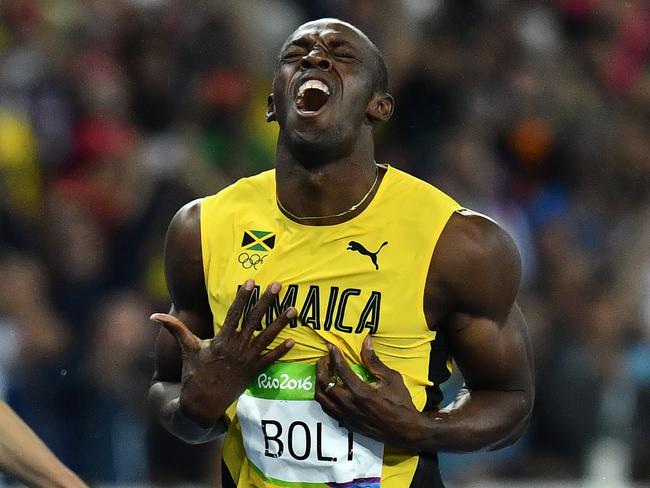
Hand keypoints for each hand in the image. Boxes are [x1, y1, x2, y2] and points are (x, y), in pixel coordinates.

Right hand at [151, 280, 295, 427]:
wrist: (202, 405)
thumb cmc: (194, 374)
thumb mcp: (186, 350)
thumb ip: (174, 329)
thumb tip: (153, 315)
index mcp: (221, 341)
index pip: (234, 314)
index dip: (243, 297)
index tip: (251, 281)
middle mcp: (237, 348)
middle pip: (255, 320)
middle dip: (267, 302)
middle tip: (278, 286)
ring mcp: (247, 360)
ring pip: (268, 337)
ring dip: (281, 323)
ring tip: (294, 309)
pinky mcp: (254, 372)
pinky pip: (271, 359)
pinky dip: (282, 351)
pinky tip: (293, 340)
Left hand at [315, 336, 420, 450]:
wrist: (405, 431)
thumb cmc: (400, 403)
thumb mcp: (391, 379)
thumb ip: (374, 361)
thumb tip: (366, 342)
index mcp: (360, 392)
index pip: (340, 369)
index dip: (334, 355)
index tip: (331, 346)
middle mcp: (349, 405)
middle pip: (324, 384)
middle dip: (321, 367)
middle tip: (325, 358)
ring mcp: (345, 416)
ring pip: (322, 398)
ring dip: (320, 382)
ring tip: (324, 372)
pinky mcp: (346, 423)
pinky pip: (327, 408)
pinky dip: (324, 396)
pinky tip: (330, 389)